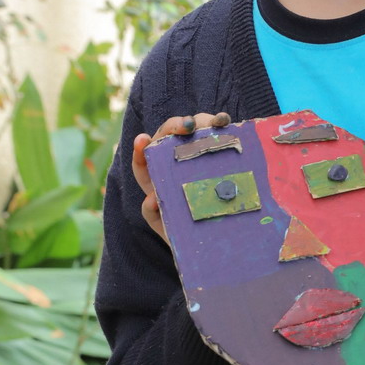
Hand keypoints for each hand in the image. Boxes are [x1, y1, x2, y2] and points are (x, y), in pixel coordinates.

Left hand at [132, 112, 231, 241]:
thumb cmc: (188, 234)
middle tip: (187, 127)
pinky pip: (216, 134)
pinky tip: (224, 123)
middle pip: (169, 137)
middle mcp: (174, 164)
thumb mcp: (169, 230)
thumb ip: (154, 216)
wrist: (217, 243)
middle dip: (175, 127)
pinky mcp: (217, 154)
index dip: (140, 150)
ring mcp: (197, 156)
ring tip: (213, 123)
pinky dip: (219, 125)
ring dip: (201, 122)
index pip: (143, 162)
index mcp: (156, 182)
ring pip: (193, 130)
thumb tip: (152, 199)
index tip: (142, 140)